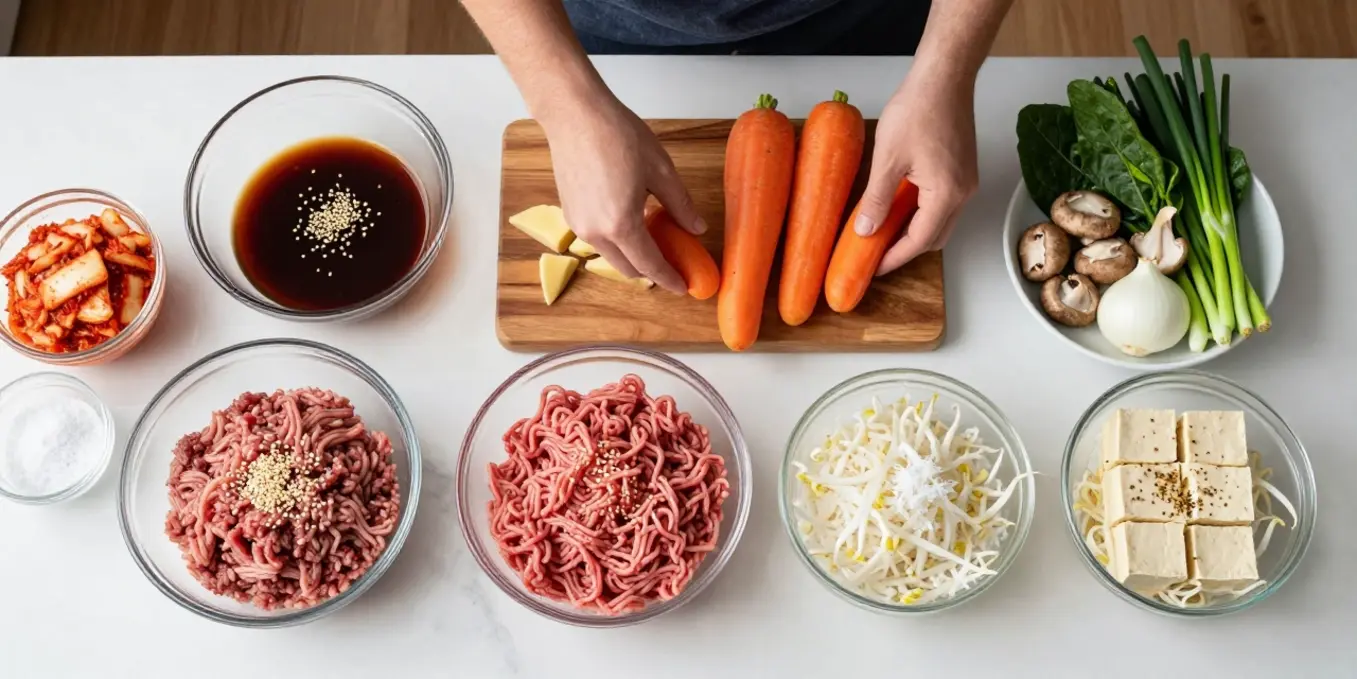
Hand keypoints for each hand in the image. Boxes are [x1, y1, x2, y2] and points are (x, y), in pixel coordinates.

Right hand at [542, 96, 703, 292]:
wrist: (574, 115)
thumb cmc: (618, 135)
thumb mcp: (660, 170)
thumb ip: (680, 204)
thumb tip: (697, 228)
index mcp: (621, 225)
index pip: (650, 265)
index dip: (669, 279)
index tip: (683, 287)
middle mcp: (595, 233)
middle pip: (627, 268)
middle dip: (651, 271)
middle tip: (672, 263)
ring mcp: (578, 225)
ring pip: (610, 255)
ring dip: (632, 256)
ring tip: (653, 239)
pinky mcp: (569, 213)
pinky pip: (597, 239)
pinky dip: (616, 241)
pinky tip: (630, 221)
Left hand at [855, 69, 978, 274]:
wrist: (944, 78)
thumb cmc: (917, 110)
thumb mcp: (888, 159)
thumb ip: (876, 199)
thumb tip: (865, 230)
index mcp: (946, 195)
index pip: (920, 241)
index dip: (895, 258)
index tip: (874, 267)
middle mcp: (963, 193)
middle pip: (935, 237)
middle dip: (906, 249)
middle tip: (877, 252)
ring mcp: (966, 181)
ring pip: (941, 221)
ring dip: (915, 230)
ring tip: (884, 231)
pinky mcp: (963, 170)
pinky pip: (944, 203)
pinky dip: (923, 213)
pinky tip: (899, 206)